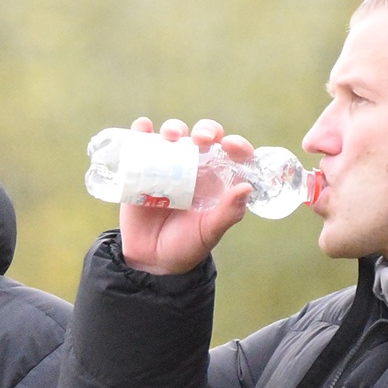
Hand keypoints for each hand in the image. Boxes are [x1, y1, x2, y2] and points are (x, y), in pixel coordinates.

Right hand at [117, 117, 254, 275]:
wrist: (150, 260)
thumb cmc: (186, 246)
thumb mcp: (209, 232)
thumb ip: (228, 213)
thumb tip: (245, 188)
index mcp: (218, 179)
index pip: (233, 153)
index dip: (236, 144)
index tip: (231, 145)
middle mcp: (195, 167)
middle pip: (204, 135)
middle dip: (205, 130)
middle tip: (201, 139)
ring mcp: (168, 165)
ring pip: (174, 134)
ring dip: (174, 128)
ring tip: (171, 137)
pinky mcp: (141, 168)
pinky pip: (142, 143)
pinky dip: (142, 130)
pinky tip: (143, 128)